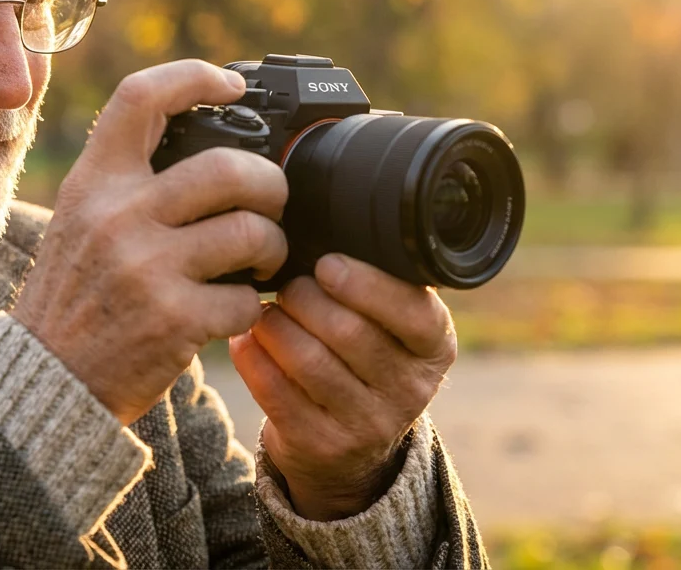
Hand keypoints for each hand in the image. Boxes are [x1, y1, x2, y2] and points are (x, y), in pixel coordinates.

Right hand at [12, 60, 289, 424]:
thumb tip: (204, 138)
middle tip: (272, 202)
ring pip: (251, 231)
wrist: (46, 380)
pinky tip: (233, 308)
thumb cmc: (74, 296)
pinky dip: (251, 306)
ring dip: (272, 247)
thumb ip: (126, 180)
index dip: (194, 77)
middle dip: (270, 184)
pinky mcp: (173, 320)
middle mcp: (117, 216)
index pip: (140, 98)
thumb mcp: (79, 220)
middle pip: (229, 167)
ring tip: (262, 259)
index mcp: (93, 183)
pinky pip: (246, 299)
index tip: (230, 85)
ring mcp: (146, 268)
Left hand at [229, 253, 456, 520]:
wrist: (346, 450)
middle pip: (348, 330)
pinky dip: (253, 358)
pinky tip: (245, 339)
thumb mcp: (389, 326)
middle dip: (305, 299)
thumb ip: (374, 285)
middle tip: (286, 286)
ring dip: (275, 325)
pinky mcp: (323, 446)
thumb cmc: (361, 358)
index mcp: (435, 347)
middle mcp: (411, 390)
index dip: (365, 283)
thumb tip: (324, 229)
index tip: (327, 263)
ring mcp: (369, 425)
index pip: (412, 311)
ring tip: (265, 311)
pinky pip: (277, 392)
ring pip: (308, 360)